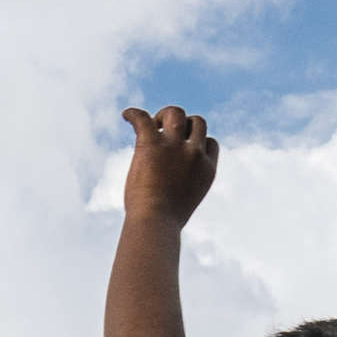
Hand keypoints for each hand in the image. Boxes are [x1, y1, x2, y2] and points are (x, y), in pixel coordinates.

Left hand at [120, 104, 219, 228]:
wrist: (156, 223)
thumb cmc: (165, 221)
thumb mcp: (184, 201)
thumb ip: (184, 184)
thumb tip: (167, 182)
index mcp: (207, 169)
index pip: (210, 142)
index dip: (197, 141)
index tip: (182, 148)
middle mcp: (195, 153)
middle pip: (197, 122)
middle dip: (183, 124)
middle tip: (164, 134)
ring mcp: (175, 147)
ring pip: (175, 113)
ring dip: (163, 116)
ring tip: (151, 127)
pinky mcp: (152, 145)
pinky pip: (143, 118)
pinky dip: (134, 114)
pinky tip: (126, 115)